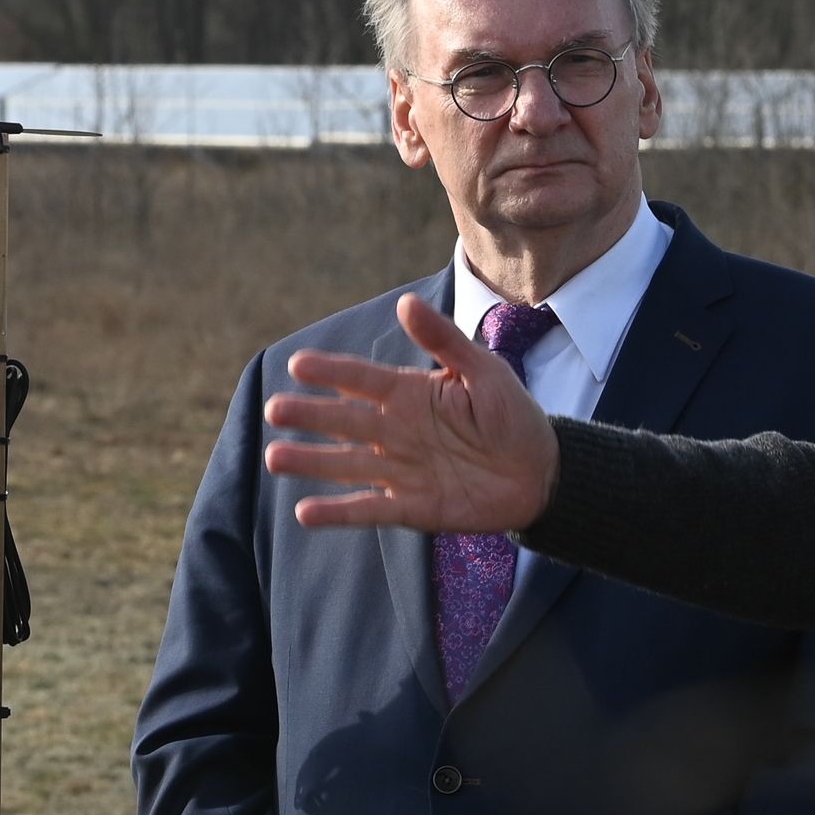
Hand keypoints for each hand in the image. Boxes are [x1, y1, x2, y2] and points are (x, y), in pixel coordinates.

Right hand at [260, 294, 560, 533]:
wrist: (541, 474)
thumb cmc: (512, 415)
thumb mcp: (484, 370)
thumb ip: (444, 340)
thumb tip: (404, 302)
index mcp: (409, 394)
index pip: (362, 380)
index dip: (331, 373)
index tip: (298, 365)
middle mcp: (395, 430)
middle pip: (344, 421)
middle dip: (309, 416)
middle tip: (274, 410)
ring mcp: (399, 469)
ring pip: (346, 464)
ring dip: (311, 462)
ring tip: (274, 457)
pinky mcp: (410, 507)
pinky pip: (368, 509)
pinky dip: (338, 512)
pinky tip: (305, 512)